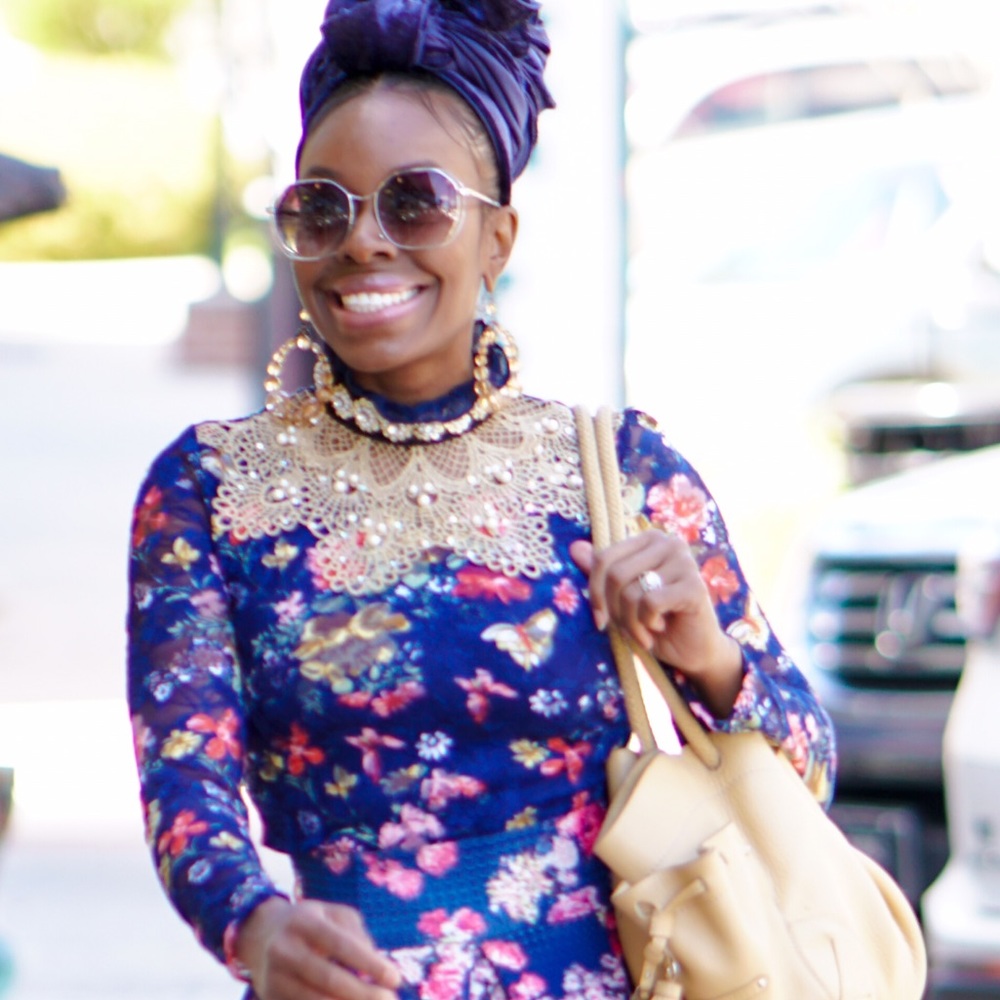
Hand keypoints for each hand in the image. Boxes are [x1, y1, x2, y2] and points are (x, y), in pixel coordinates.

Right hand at [236, 896, 400, 999]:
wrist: (261, 935)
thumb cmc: (311, 922)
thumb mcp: (333, 914)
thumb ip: (356, 934)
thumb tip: (376, 965)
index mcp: (303, 922)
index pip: (341, 945)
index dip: (370, 963)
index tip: (396, 978)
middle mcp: (284, 950)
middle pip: (329, 979)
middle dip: (364, 993)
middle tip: (391, 999)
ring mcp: (274, 979)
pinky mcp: (270, 999)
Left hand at [570, 532, 742, 716]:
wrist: (693, 651)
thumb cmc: (655, 621)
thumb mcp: (622, 598)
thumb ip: (602, 573)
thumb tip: (574, 547)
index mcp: (649, 540)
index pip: (604, 557)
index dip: (595, 592)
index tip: (600, 619)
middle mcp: (669, 543)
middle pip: (615, 574)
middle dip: (614, 610)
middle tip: (627, 629)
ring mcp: (684, 561)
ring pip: (631, 590)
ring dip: (630, 622)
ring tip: (643, 632)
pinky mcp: (694, 586)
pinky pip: (650, 602)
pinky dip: (647, 623)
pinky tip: (658, 627)